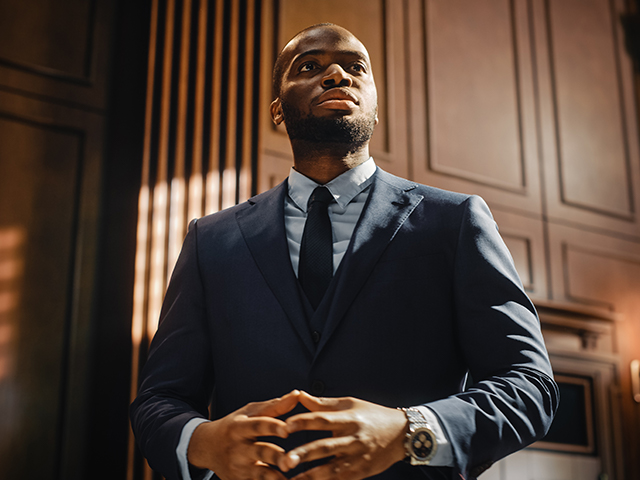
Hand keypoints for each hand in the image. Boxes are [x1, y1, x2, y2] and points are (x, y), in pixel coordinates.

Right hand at [188, 390, 300, 479]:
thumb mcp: (249, 413)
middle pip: (260, 452)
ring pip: (260, 474)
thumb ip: (274, 406)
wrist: (206, 448)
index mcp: (240, 427)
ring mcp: (238, 468)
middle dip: (276, 457)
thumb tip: (297, 394)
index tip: (288, 429)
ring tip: (290, 479)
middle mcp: (238, 448)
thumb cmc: (233, 426)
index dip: (272, 427)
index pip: (257, 425)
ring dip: (275, 478)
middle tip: (292, 461)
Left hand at [279, 391, 407, 479]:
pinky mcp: (362, 472)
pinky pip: (341, 479)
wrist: (403, 433)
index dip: (303, 422)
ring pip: (332, 469)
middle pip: (325, 447)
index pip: (323, 419)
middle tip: (284, 461)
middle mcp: (353, 438)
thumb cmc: (372, 415)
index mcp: (349, 418)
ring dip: (311, 476)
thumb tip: (299, 395)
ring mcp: (358, 457)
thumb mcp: (350, 404)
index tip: (285, 426)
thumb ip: (323, 404)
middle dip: (304, 454)